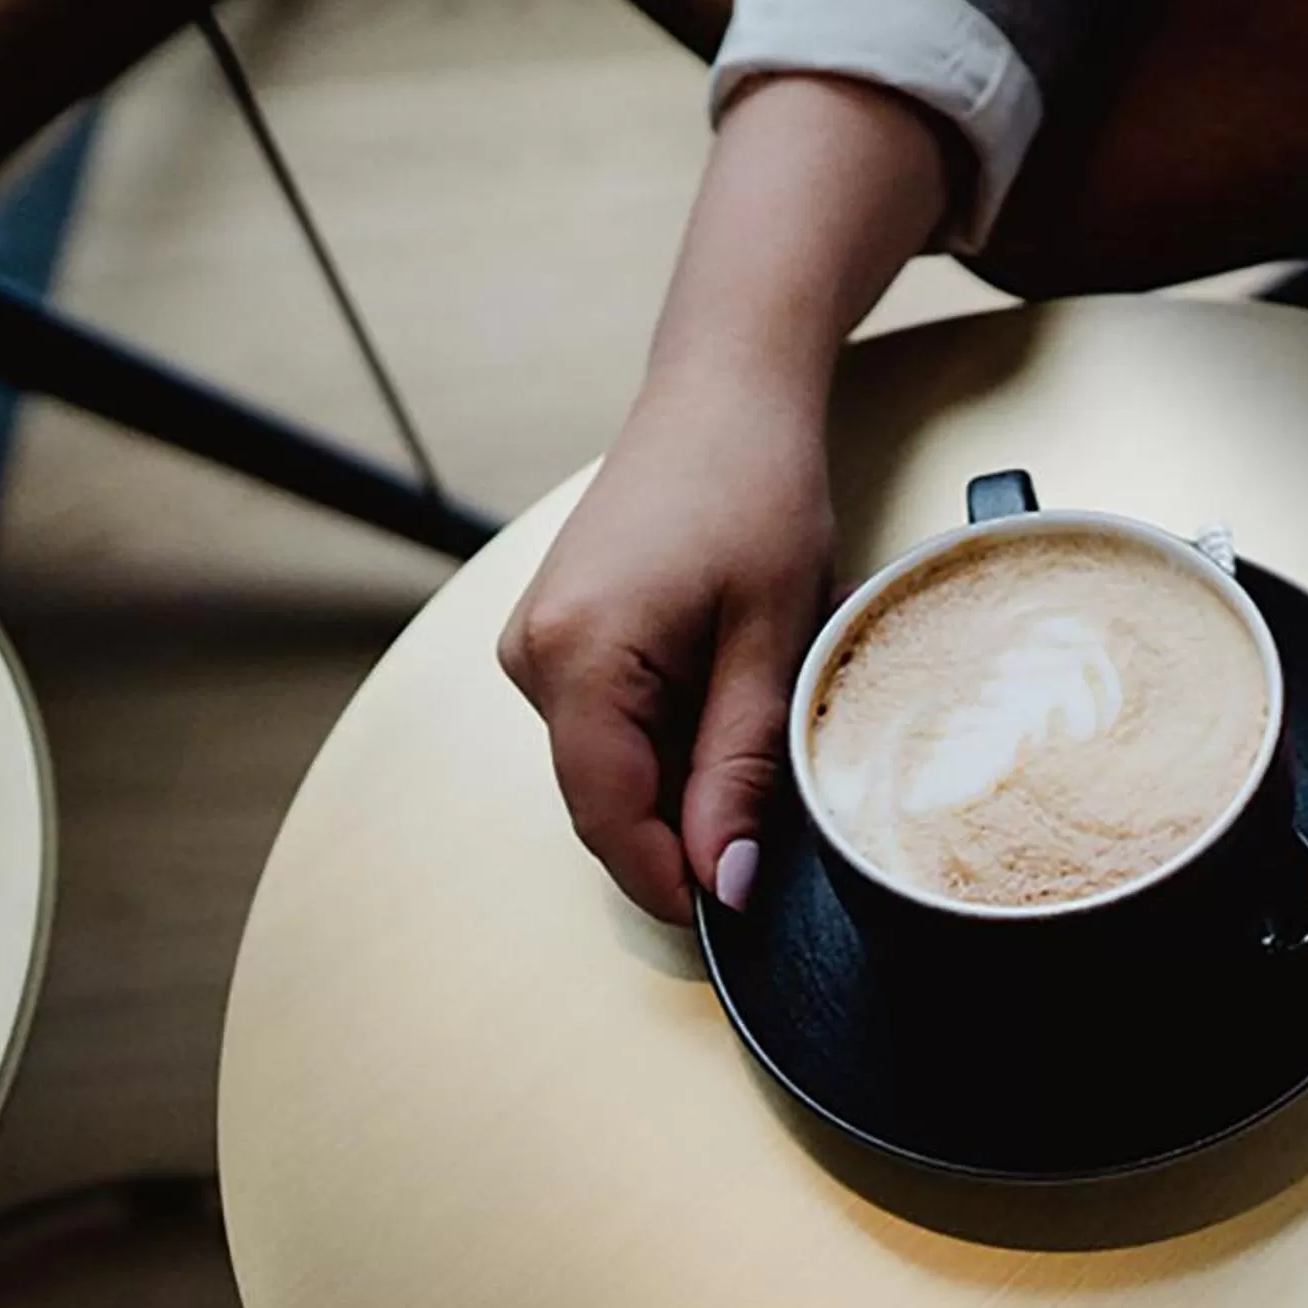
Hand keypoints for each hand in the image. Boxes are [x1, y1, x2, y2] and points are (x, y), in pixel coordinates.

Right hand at [498, 72, 946, 923]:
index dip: (670, 878)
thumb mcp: (770, 642)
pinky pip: (610, 724)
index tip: (737, 916)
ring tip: (759, 728)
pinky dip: (668, 737)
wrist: (727, 391)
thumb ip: (741, 768)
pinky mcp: (558, 636)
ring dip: (682, 779)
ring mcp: (536, 645)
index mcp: (575, 658)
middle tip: (776, 830)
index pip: (608, 816)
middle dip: (684, 830)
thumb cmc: (756, 492)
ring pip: (611, 766)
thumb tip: (724, 880)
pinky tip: (728, 697)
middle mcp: (532, 657)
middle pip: (606, 798)